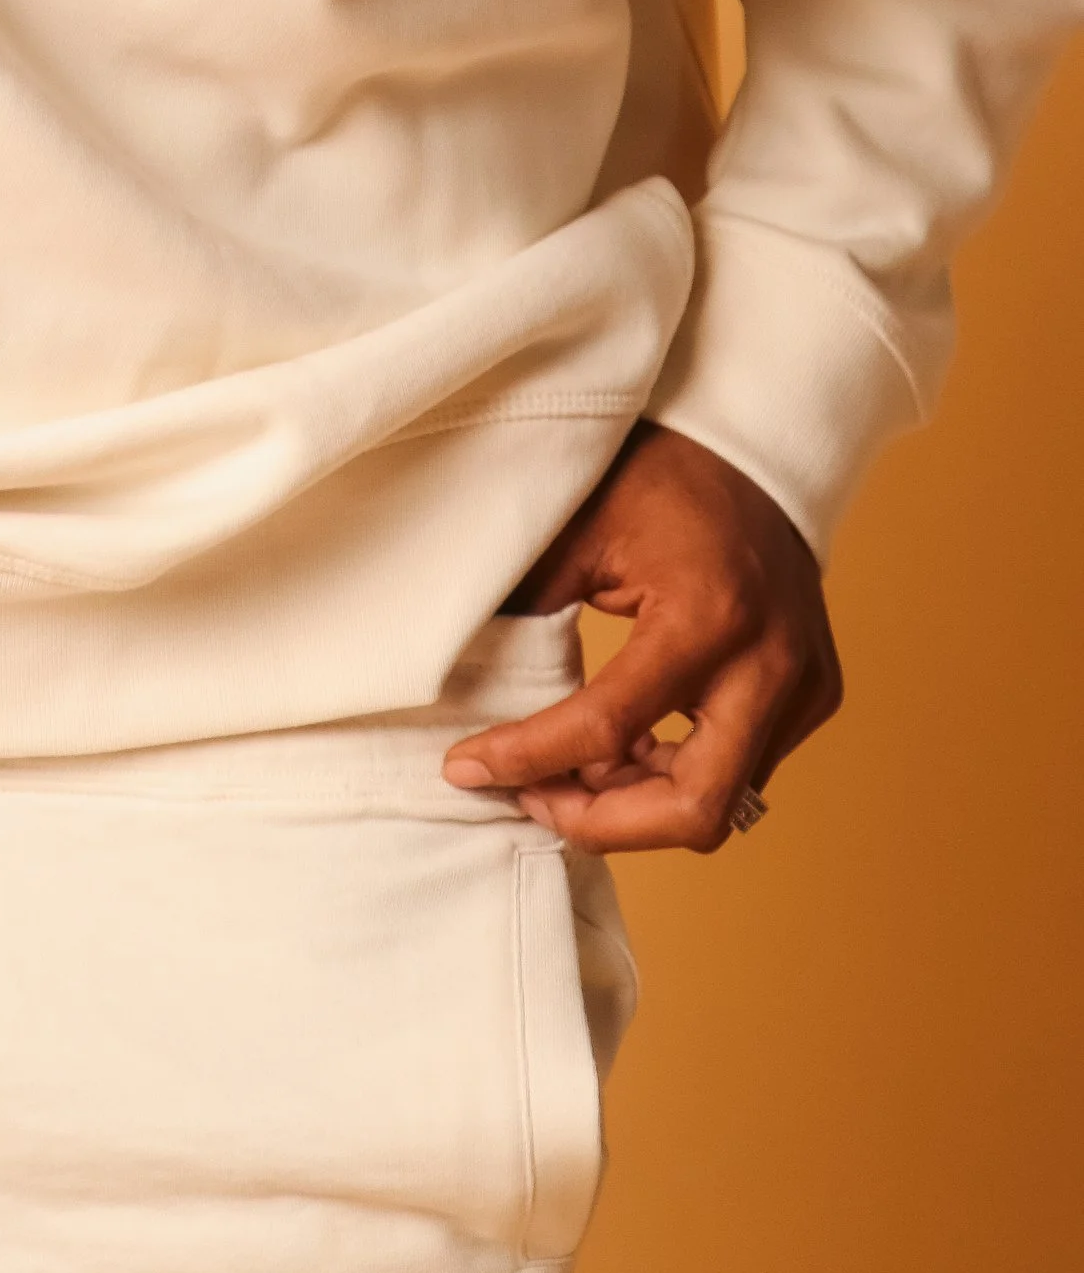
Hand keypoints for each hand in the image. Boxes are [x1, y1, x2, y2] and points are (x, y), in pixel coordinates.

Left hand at [442, 422, 841, 851]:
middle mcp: (770, 664)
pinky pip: (743, 771)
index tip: (466, 768)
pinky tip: (625, 747)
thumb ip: (529, 609)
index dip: (530, 757)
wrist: (756, 450)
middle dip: (603, 822)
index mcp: (709, 615)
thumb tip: (459, 681)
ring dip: (638, 804)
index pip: (610, 723)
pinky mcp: (813, 697)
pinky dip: (676, 775)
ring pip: (722, 804)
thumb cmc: (661, 477)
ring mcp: (804, 687)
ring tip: (570, 768)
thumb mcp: (579, 531)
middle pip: (695, 809)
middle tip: (529, 800)